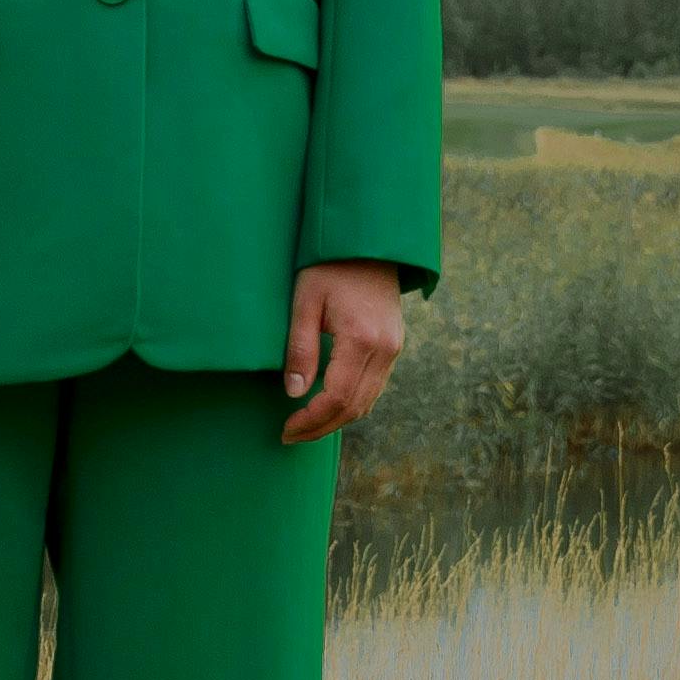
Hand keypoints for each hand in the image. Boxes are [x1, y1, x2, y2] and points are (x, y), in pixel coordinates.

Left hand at [280, 260, 408, 444]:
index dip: (310, 420)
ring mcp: (394, 348)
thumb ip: (299, 349)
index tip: (285, 429)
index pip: (337, 397)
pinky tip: (327, 406)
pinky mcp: (394, 345)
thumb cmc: (330, 267)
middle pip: (355, 407)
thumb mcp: (304, 302)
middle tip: (291, 435)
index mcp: (362, 339)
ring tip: (305, 427)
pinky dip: (352, 403)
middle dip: (321, 427)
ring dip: (337, 420)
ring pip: (368, 401)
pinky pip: (374, 386)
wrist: (369, 243)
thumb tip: (294, 393)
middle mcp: (385, 349)